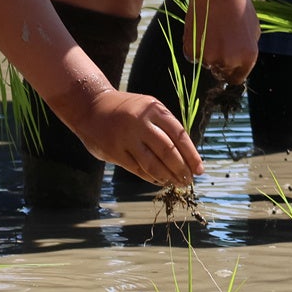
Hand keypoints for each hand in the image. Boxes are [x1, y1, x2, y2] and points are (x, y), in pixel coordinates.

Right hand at [70, 87, 203, 186]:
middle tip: (189, 180)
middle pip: (168, 151)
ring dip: (168, 176)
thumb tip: (187, 154)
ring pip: (152, 163)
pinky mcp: (114, 151)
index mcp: (154, 110)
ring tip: (177, 183)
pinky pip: (137, 169)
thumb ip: (164, 127)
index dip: (191, 155)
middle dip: (181, 169)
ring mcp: (126, 138)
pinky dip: (151, 177)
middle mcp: (141, 123)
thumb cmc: (128, 110)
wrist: (91, 107)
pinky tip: (160, 181)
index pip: (180, 136)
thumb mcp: (148, 108)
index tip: (200, 169)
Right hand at [183, 0, 259, 83]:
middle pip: (222, 73)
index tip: (230, 67)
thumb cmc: (238, 6)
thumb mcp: (254, 28)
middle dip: (221, 63)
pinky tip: (201, 31)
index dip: (234, 72)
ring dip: (209, 54)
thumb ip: (248, 47)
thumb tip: (241, 60)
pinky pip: (194, 56)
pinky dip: (196, 48)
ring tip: (212, 32)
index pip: (238, 78)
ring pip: (207, 64)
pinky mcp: (192, 51)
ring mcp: (209, 58)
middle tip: (220, 43)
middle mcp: (229, 61)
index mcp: (248, 56)